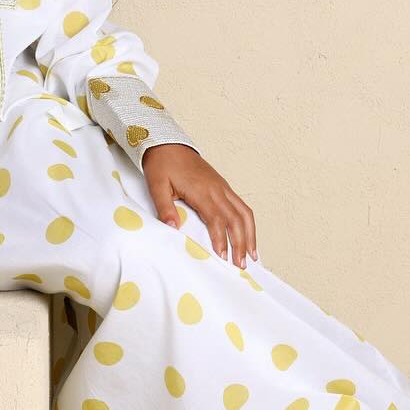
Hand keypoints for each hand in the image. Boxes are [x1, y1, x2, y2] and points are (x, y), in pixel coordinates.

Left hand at [142, 142, 256, 268]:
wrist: (167, 143)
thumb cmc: (162, 164)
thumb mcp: (156, 185)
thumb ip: (164, 207)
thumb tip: (172, 228)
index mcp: (202, 191)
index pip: (217, 219)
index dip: (221, 239)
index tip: (223, 258)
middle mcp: (217, 189)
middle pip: (236, 219)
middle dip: (241, 243)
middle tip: (241, 265)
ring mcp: (222, 187)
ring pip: (244, 212)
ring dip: (250, 234)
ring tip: (252, 255)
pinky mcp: (223, 186)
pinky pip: (241, 206)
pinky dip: (247, 222)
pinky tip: (248, 234)